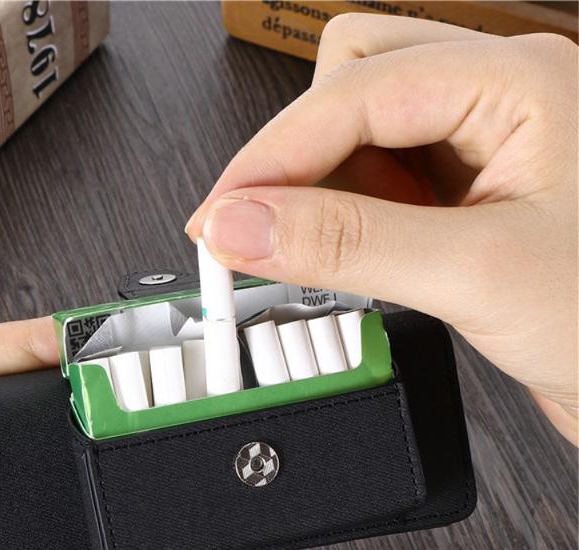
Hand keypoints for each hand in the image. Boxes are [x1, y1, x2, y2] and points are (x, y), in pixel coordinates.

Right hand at [186, 16, 577, 443]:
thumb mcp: (476, 274)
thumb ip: (347, 244)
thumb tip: (241, 223)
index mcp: (518, 84)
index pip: (358, 90)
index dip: (276, 155)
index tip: (221, 218)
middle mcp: (495, 104)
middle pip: (351, 83)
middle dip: (296, 154)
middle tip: (255, 226)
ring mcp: (477, 152)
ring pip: (357, 136)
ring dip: (317, 191)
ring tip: (308, 253)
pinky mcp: (460, 203)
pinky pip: (375, 187)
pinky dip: (343, 222)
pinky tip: (345, 260)